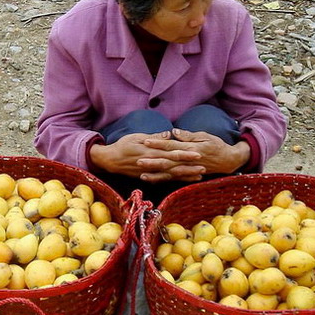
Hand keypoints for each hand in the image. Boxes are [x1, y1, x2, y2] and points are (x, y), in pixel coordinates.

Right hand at [89, 132, 204, 182]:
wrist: (110, 160)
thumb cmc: (123, 146)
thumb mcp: (136, 137)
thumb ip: (153, 137)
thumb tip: (168, 134)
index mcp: (151, 152)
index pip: (171, 153)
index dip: (185, 154)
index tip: (198, 153)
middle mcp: (152, 164)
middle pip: (174, 165)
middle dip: (190, 166)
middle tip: (204, 166)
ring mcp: (151, 173)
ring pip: (171, 175)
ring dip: (186, 175)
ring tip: (199, 175)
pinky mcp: (148, 178)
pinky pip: (164, 180)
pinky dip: (176, 180)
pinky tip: (185, 180)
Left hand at [143, 128, 250, 175]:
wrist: (228, 160)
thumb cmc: (216, 145)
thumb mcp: (204, 136)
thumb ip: (188, 135)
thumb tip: (174, 131)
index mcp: (190, 149)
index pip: (171, 145)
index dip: (158, 143)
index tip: (146, 141)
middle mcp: (187, 161)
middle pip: (167, 161)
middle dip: (152, 161)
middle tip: (138, 160)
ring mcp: (187, 169)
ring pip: (168, 173)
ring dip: (155, 174)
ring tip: (142, 175)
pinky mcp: (187, 175)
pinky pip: (173, 179)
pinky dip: (163, 180)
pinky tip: (152, 181)